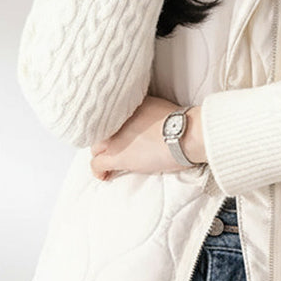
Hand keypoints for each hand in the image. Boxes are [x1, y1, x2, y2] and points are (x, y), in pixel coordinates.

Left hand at [89, 96, 206, 180]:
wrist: (184, 134)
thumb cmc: (181, 122)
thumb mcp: (160, 105)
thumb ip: (147, 109)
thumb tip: (148, 115)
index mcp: (127, 105)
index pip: (111, 115)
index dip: (114, 126)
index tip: (119, 133)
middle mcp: (116, 119)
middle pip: (101, 130)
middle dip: (105, 139)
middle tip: (115, 147)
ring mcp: (114, 137)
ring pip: (96, 146)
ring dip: (102, 154)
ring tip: (109, 162)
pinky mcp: (115, 156)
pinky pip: (96, 163)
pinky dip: (98, 170)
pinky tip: (104, 175)